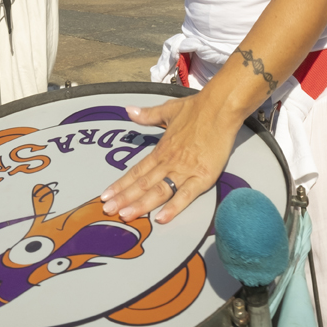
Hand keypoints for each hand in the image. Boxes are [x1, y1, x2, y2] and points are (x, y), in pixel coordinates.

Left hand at [100, 95, 239, 224]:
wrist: (220, 107)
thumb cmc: (197, 108)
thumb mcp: (168, 110)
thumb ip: (148, 115)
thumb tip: (129, 111)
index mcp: (161, 149)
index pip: (137, 171)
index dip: (121, 184)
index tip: (106, 195)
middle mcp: (169, 162)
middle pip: (143, 184)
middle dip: (124, 198)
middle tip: (108, 210)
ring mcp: (185, 170)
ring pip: (159, 191)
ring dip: (141, 204)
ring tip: (126, 215)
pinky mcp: (203, 176)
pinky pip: (186, 195)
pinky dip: (173, 207)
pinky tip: (161, 218)